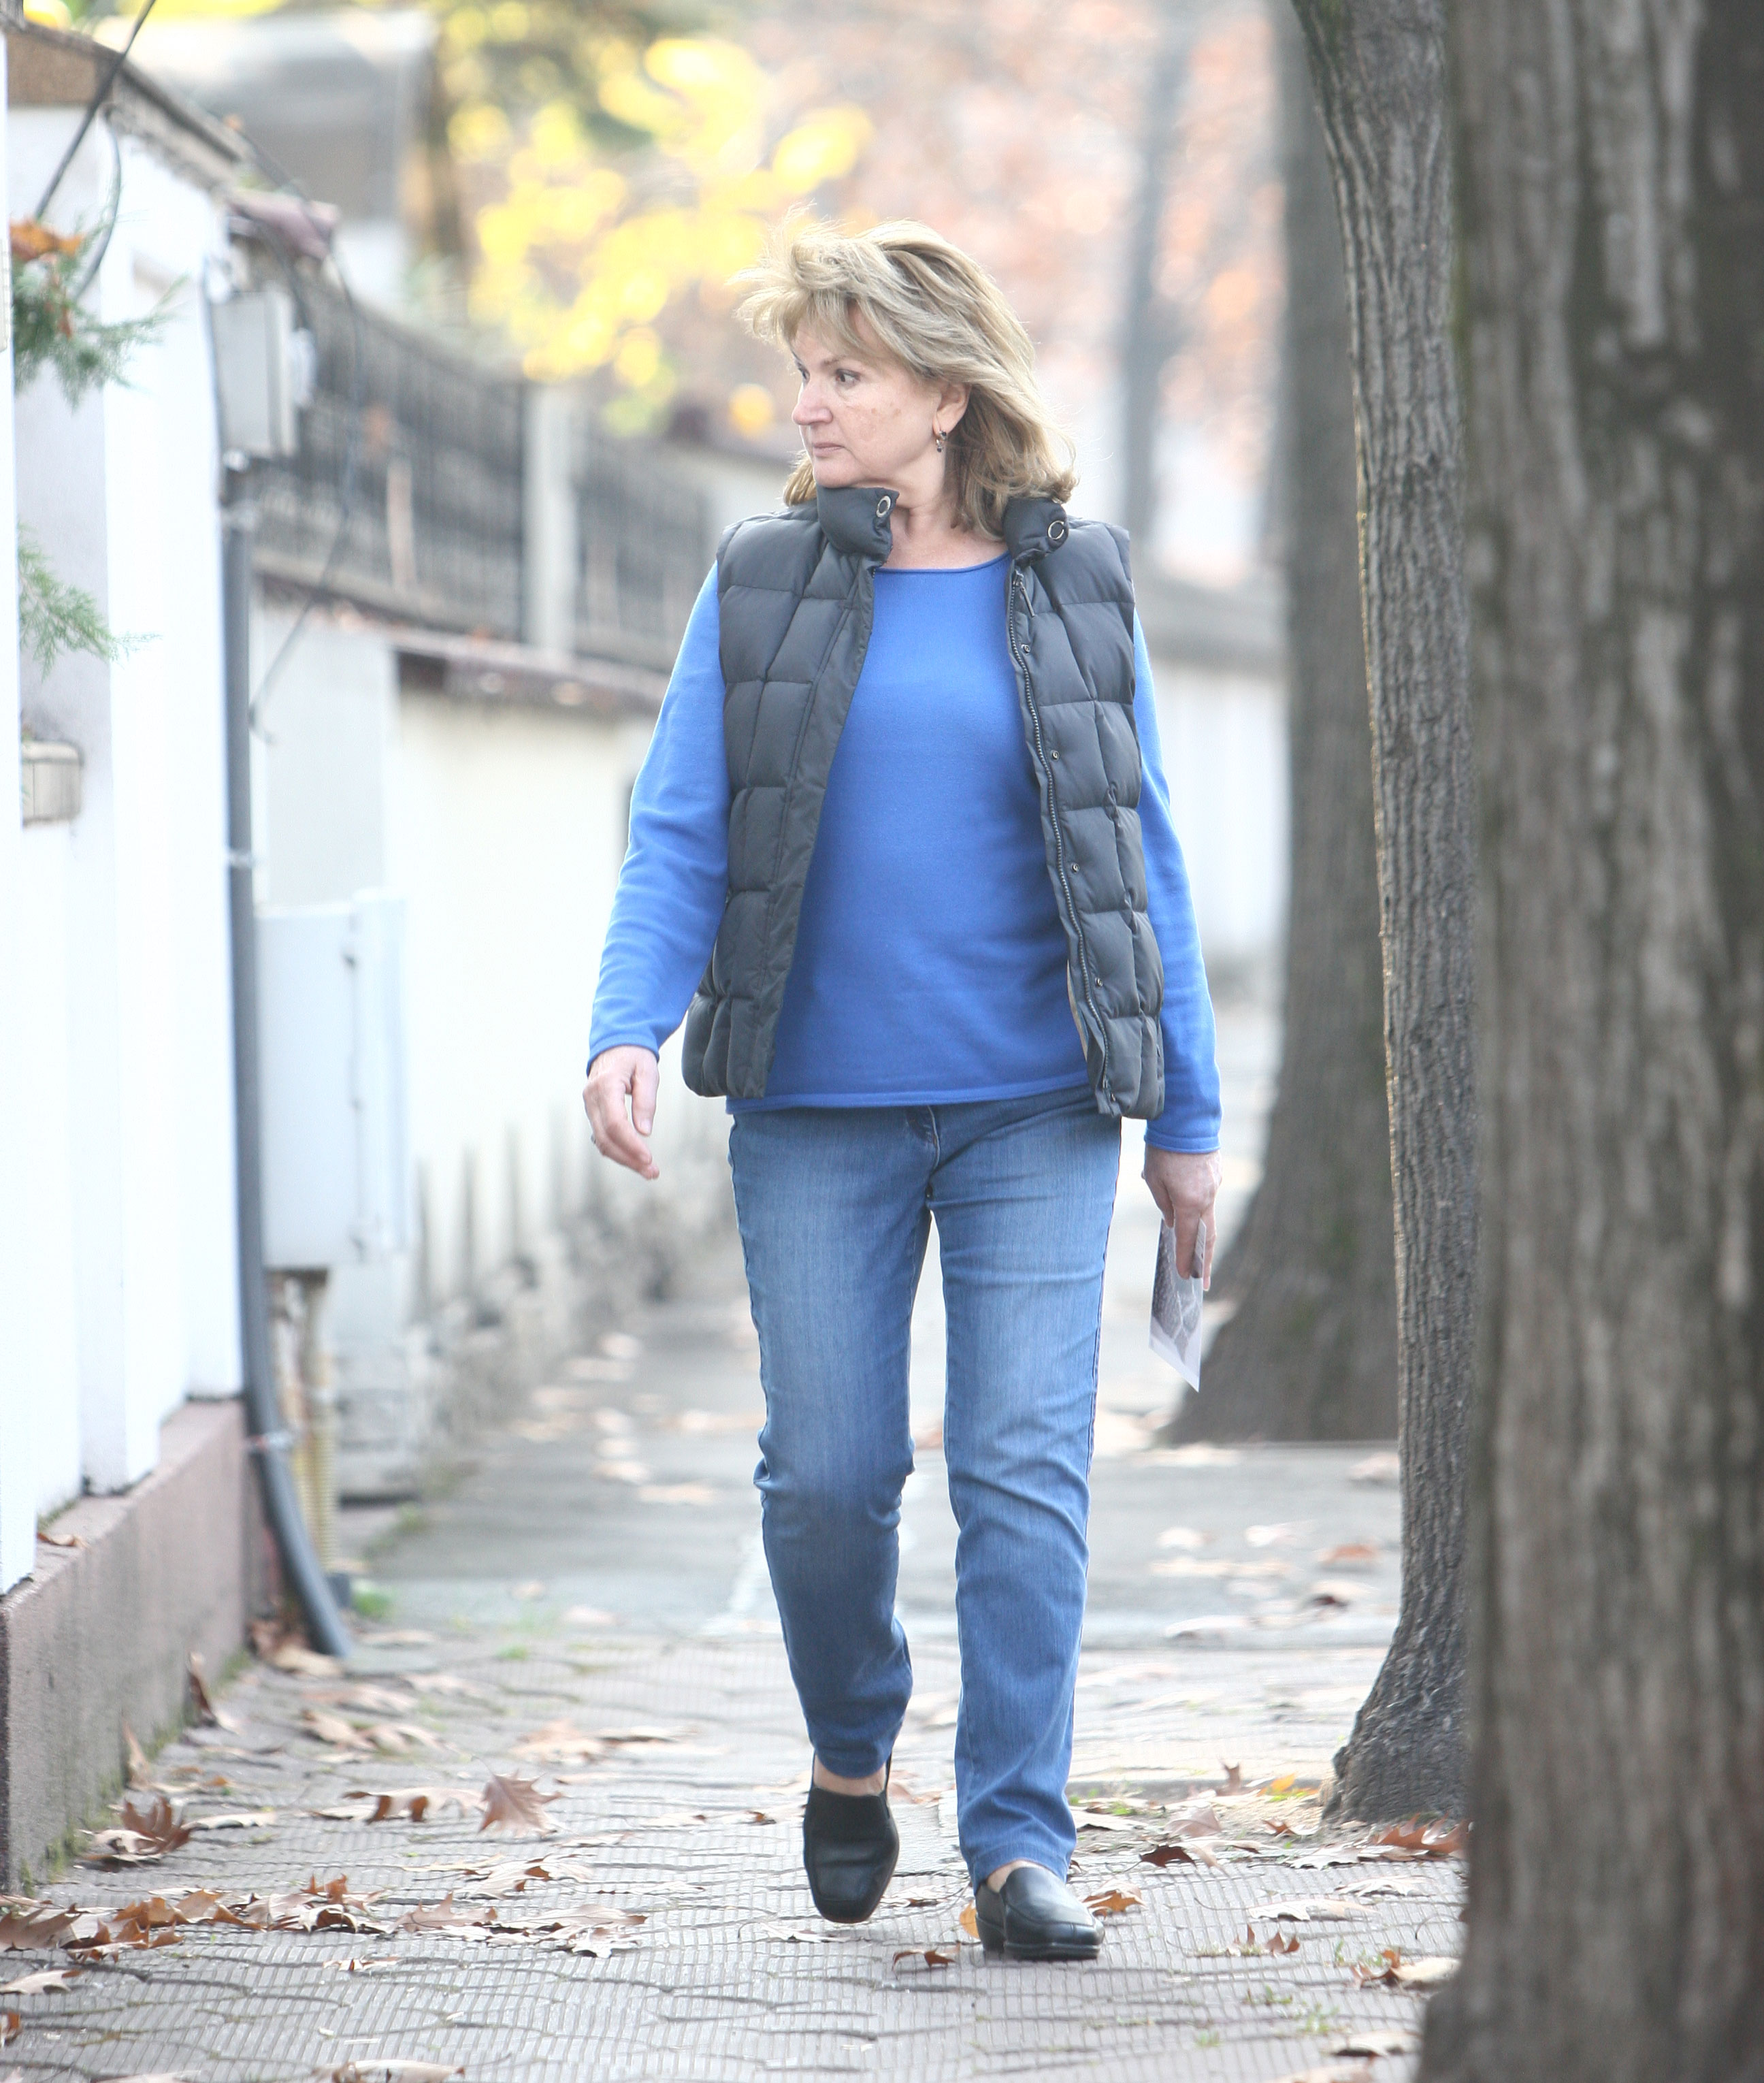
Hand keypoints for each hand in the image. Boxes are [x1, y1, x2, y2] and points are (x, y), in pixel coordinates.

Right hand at [583, 1046, 660, 1180]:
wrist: (615, 1043)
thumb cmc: (634, 1055)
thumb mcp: (647, 1072)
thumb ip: (646, 1101)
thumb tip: (644, 1131)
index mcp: (605, 1085)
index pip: (615, 1123)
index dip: (631, 1144)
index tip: (648, 1158)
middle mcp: (592, 1097)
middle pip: (606, 1138)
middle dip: (629, 1158)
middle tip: (652, 1172)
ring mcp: (589, 1105)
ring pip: (602, 1141)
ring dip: (623, 1158)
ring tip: (647, 1170)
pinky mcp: (593, 1111)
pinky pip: (602, 1136)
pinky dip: (617, 1150)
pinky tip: (634, 1159)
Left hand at [1142, 1146, 1221, 1286]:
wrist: (1184, 1117)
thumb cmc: (1164, 1149)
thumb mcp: (1154, 1179)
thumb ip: (1165, 1205)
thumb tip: (1174, 1222)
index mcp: (1190, 1203)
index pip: (1187, 1239)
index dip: (1185, 1260)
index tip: (1184, 1277)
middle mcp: (1207, 1197)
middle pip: (1208, 1236)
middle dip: (1204, 1261)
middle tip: (1202, 1282)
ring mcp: (1215, 1185)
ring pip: (1209, 1216)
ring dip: (1204, 1236)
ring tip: (1198, 1254)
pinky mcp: (1217, 1173)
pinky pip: (1208, 1196)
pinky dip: (1201, 1208)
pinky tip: (1192, 1211)